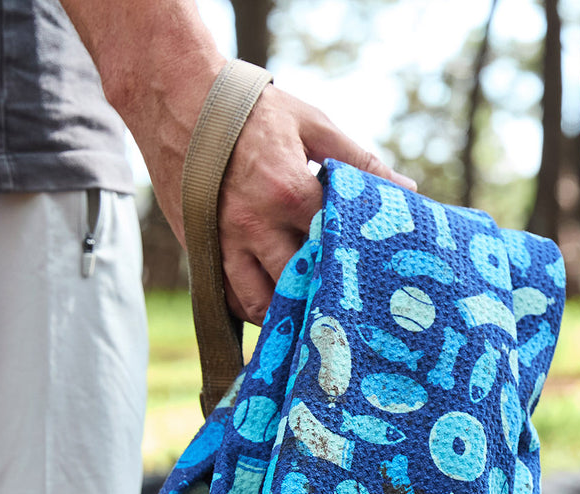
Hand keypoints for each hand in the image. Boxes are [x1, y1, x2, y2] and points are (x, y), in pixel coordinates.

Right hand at [216, 85, 414, 323]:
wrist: (172, 94)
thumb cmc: (249, 109)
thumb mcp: (311, 125)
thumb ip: (358, 160)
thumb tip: (407, 189)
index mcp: (289, 191)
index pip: (333, 245)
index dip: (354, 263)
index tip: (372, 276)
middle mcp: (254, 223)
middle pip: (298, 284)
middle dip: (321, 297)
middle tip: (344, 307)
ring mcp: (223, 240)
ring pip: (259, 302)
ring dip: (286, 313)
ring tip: (308, 312)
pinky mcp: (200, 248)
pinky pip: (229, 296)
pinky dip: (252, 307)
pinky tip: (274, 304)